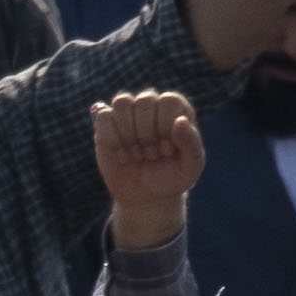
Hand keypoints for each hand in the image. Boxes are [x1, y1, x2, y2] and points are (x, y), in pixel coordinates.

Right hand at [93, 87, 202, 243]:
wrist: (145, 195)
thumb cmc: (172, 178)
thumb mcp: (190, 166)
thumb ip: (191, 142)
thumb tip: (180, 120)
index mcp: (177, 111)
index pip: (168, 101)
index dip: (165, 126)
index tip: (167, 150)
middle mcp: (153, 106)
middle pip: (145, 100)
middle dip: (146, 133)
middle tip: (152, 155)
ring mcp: (128, 113)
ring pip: (122, 102)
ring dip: (128, 133)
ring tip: (136, 153)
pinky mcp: (105, 124)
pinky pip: (104, 116)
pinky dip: (112, 138)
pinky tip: (122, 154)